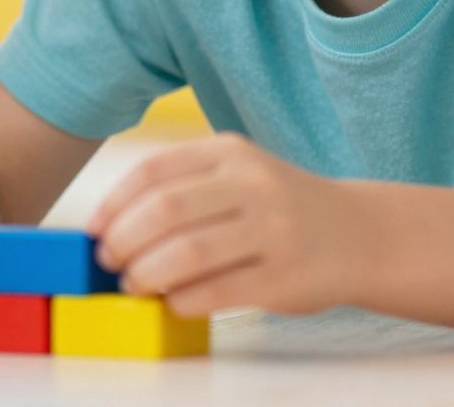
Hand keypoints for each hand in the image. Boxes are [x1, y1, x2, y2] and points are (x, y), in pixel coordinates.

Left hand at [87, 132, 372, 317]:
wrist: (358, 233)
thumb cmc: (277, 206)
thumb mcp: (236, 174)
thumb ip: (183, 188)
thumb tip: (110, 225)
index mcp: (229, 152)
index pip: (153, 171)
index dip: (114, 204)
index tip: (94, 230)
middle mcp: (252, 185)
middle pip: (165, 211)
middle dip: (124, 241)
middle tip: (109, 262)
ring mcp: (272, 230)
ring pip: (188, 253)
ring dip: (146, 274)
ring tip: (134, 284)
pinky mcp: (284, 276)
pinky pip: (216, 292)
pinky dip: (181, 300)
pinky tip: (173, 301)